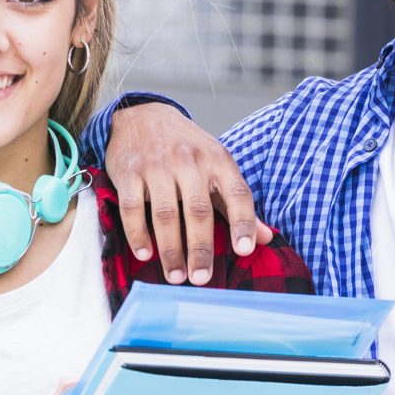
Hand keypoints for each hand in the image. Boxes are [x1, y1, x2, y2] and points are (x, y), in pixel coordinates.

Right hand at [103, 102, 272, 284]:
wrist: (143, 116)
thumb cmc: (187, 148)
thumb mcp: (216, 166)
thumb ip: (236, 203)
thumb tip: (265, 239)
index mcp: (218, 160)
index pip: (237, 193)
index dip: (243, 222)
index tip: (246, 250)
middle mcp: (189, 161)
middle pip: (198, 211)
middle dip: (200, 248)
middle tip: (202, 279)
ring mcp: (157, 165)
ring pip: (165, 213)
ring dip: (170, 249)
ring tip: (175, 276)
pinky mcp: (130, 172)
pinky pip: (133, 207)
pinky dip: (138, 234)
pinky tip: (145, 254)